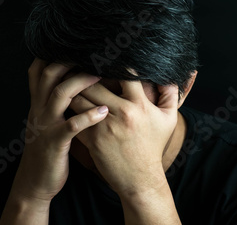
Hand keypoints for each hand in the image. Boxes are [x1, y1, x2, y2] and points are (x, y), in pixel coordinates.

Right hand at [9, 58, 108, 203]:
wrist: (34, 182)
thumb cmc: (48, 148)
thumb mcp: (46, 121)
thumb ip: (54, 102)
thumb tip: (71, 80)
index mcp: (38, 103)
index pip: (38, 70)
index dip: (52, 53)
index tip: (73, 43)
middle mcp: (39, 109)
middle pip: (49, 75)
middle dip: (69, 61)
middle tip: (92, 52)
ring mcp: (46, 125)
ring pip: (60, 94)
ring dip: (81, 82)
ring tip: (101, 74)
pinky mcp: (55, 143)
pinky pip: (71, 126)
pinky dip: (87, 117)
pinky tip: (103, 111)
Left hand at [69, 75, 179, 197]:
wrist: (140, 178)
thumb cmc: (154, 146)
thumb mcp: (169, 119)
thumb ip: (170, 94)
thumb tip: (169, 75)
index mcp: (139, 105)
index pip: (126, 75)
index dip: (116, 63)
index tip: (107, 57)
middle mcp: (121, 113)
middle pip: (94, 84)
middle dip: (85, 73)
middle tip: (77, 65)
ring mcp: (104, 127)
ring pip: (80, 99)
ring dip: (73, 90)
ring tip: (69, 82)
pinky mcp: (92, 139)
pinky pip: (75, 119)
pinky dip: (69, 110)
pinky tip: (66, 104)